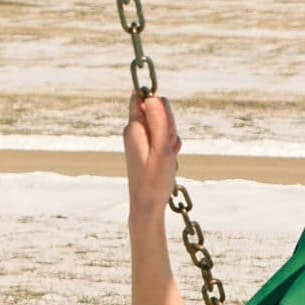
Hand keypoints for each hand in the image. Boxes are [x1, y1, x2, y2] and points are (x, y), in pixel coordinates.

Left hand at [124, 92, 180, 223]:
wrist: (147, 207)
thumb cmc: (154, 181)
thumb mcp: (161, 149)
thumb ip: (158, 122)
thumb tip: (151, 97)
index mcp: (134, 128)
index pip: (141, 97)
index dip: (158, 103)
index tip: (164, 121)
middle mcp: (134, 131)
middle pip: (155, 110)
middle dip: (168, 124)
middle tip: (167, 145)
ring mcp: (140, 141)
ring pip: (161, 126)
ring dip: (170, 139)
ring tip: (167, 157)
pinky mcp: (146, 150)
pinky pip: (162, 140)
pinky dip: (169, 148)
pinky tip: (168, 162)